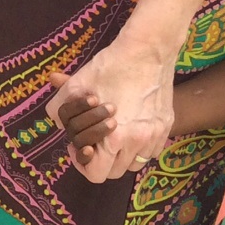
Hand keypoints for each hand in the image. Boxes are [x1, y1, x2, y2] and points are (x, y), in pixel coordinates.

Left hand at [45, 32, 178, 181]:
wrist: (147, 50)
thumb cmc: (109, 68)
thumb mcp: (75, 88)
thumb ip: (58, 110)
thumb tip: (57, 124)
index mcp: (116, 138)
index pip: (96, 174)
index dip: (82, 163)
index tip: (78, 147)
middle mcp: (139, 142)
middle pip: (114, 172)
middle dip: (98, 160)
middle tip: (90, 141)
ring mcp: (156, 135)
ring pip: (134, 164)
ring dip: (118, 155)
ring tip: (109, 135)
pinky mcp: (167, 125)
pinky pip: (150, 151)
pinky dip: (138, 147)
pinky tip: (127, 129)